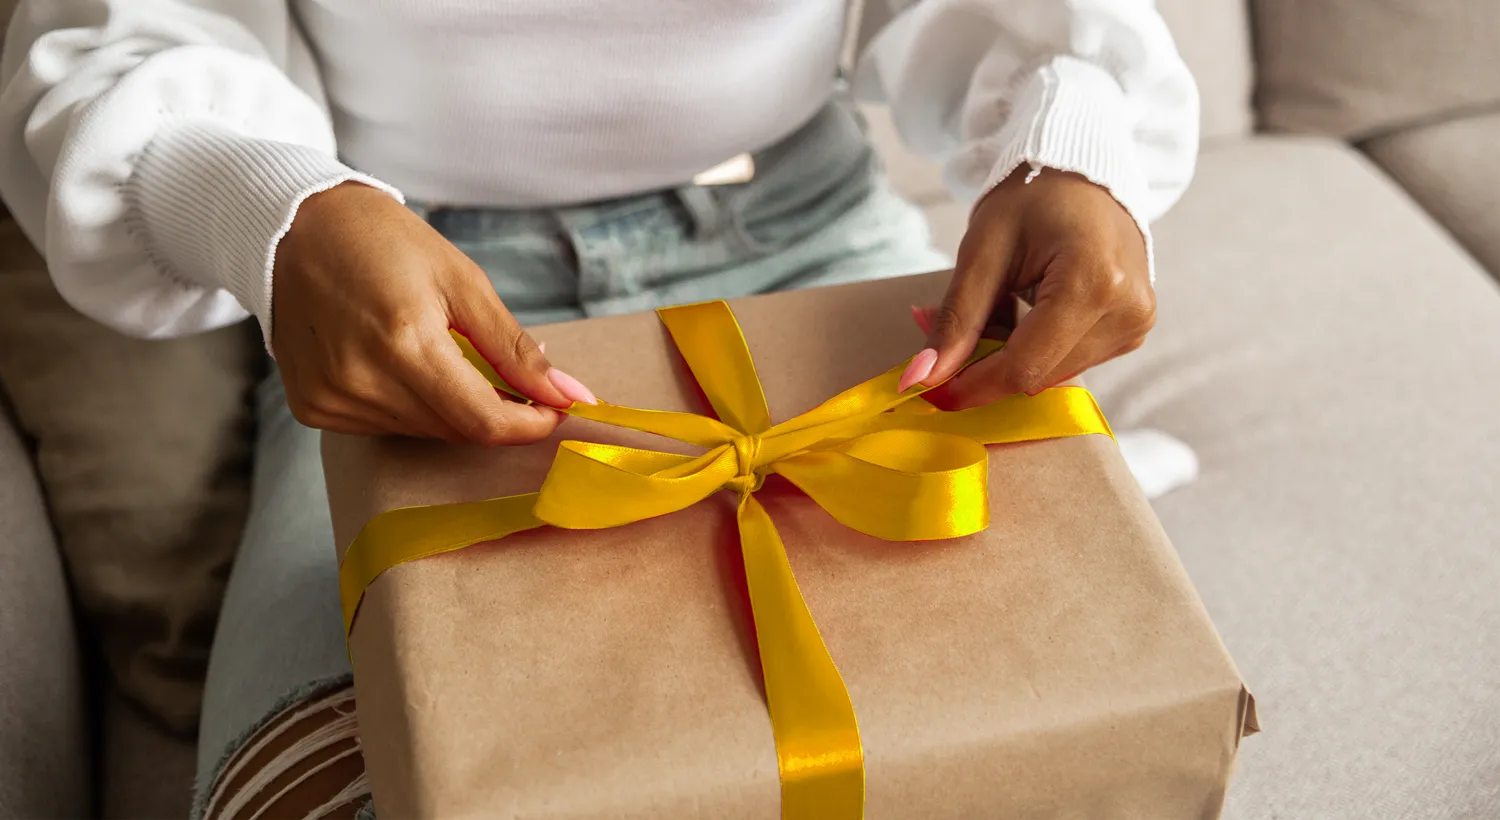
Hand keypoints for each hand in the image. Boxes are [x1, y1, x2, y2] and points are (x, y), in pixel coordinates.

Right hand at [271, 182, 595, 444]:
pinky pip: (384, 426)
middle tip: (508, 378)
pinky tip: (400, 364)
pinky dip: (410, 407)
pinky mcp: (312, 407)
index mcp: (403, 341)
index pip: (481, 421)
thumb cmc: (385, 243)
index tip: (554, 409)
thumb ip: (514, 348)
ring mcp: (331, 398)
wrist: (296, 228)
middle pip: (455, 431)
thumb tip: (568, 395)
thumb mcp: (462, 281)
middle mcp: (361, 380)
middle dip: (493, 411)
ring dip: (450, 409)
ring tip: (444, 357)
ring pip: (422, 433)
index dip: (528, 425)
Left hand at [900, 168, 1154, 408]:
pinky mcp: (1134, 330)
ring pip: (1052, 374)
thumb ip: (956, 319)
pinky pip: (1070, 361)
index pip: (1024, 366)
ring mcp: (1136, 323)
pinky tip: (1027, 311)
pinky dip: (1037, 349)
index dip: (972, 386)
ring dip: (1012, 357)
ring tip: (1000, 305)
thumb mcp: (982, 250)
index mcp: (1094, 282)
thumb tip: (921, 379)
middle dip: (987, 366)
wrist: (1083, 173)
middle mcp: (1128, 311)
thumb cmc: (1032, 198)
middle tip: (952, 332)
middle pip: (1039, 376)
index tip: (929, 391)